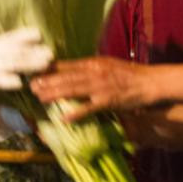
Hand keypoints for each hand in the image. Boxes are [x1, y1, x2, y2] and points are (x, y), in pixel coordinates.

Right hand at [0, 27, 52, 98]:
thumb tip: (17, 51)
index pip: (12, 36)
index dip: (27, 36)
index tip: (41, 37)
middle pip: (17, 50)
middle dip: (35, 52)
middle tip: (51, 54)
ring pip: (12, 63)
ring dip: (30, 64)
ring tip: (45, 65)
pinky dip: (10, 81)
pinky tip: (21, 83)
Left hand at [29, 57, 154, 120]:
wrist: (151, 82)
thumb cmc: (130, 75)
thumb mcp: (108, 65)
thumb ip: (92, 68)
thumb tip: (74, 70)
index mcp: (94, 63)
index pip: (67, 65)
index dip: (50, 69)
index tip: (35, 72)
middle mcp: (95, 72)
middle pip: (66, 77)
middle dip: (47, 82)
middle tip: (31, 86)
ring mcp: (101, 87)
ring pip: (73, 90)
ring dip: (55, 94)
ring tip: (40, 98)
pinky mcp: (108, 101)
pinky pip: (89, 108)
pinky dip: (76, 113)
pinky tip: (64, 118)